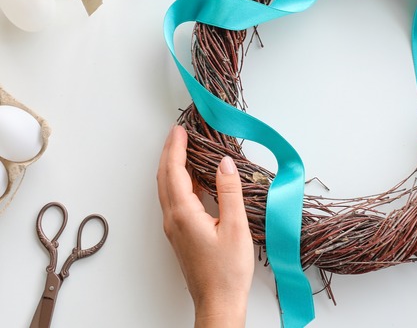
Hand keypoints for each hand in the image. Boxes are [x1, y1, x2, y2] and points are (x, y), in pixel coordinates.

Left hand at [157, 126, 253, 326]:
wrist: (218, 302)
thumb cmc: (228, 271)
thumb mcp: (235, 227)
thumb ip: (229, 192)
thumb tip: (224, 164)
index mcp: (183, 214)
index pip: (174, 172)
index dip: (175, 148)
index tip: (179, 130)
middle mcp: (173, 220)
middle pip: (164, 178)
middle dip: (169, 153)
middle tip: (178, 134)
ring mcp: (175, 229)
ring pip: (167, 190)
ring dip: (173, 167)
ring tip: (184, 150)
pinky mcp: (181, 236)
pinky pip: (175, 201)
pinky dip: (180, 182)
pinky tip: (193, 180)